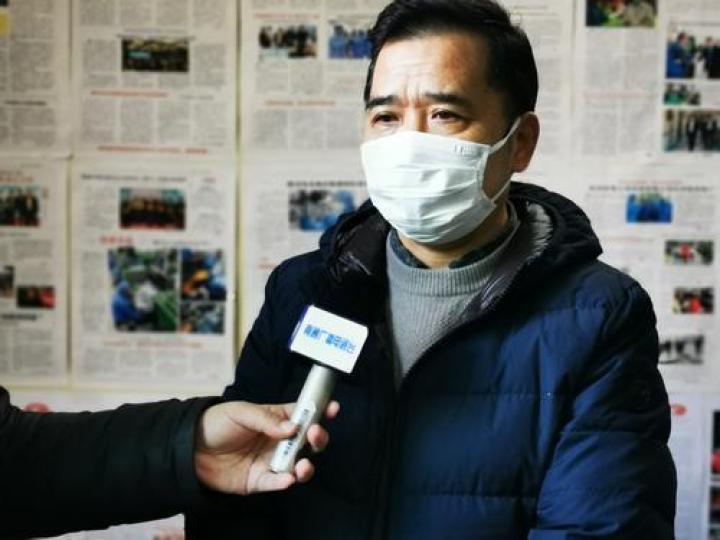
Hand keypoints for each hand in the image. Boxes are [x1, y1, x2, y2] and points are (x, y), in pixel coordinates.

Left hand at [194, 400, 338, 494]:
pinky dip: (285, 482)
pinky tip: (288, 478)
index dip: (320, 410)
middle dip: (317, 438)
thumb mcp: (240, 412)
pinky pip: (277, 482)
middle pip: (308, 441)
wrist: (189, 448)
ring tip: (303, 465)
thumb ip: (266, 419)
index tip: (332, 407)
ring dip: (306, 466)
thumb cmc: (216, 423)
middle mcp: (278, 440)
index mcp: (276, 418)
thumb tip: (292, 427)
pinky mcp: (259, 480)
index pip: (304, 414)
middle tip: (314, 434)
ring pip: (298, 465)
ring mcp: (271, 461)